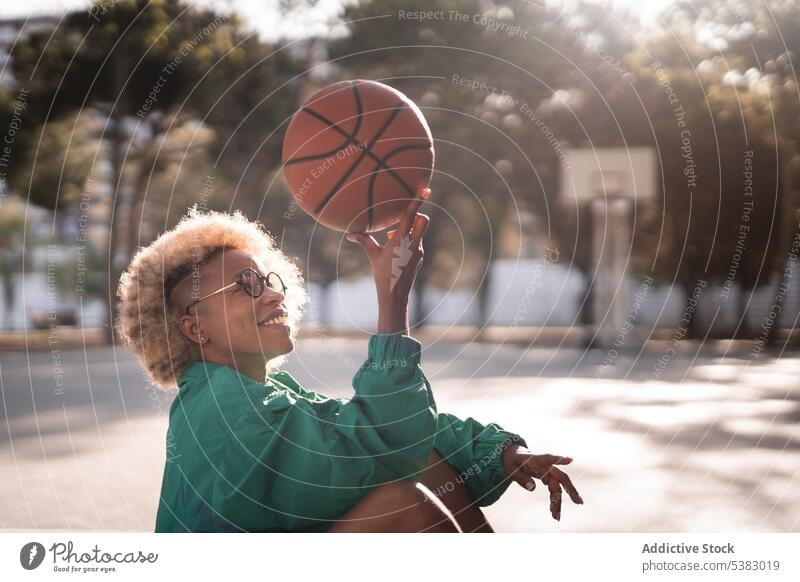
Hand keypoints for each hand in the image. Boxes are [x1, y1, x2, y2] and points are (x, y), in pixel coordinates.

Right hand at [346, 188, 430, 332]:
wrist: (395, 295)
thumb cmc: (382, 274)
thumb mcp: (373, 255)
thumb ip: (364, 240)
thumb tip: (350, 233)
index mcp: (401, 240)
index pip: (411, 216)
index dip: (418, 201)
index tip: (426, 189)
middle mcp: (414, 244)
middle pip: (422, 220)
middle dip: (416, 215)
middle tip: (402, 219)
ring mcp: (419, 251)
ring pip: (420, 232)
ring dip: (409, 230)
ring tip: (392, 238)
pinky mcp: (420, 258)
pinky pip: (417, 243)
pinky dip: (409, 241)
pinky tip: (396, 250)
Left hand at [502, 443, 583, 520]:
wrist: (514, 456)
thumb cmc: (513, 461)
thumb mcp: (511, 469)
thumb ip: (521, 478)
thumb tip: (532, 488)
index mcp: (536, 460)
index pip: (549, 458)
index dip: (559, 459)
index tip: (570, 460)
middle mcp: (546, 466)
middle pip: (560, 477)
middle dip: (570, 489)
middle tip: (578, 502)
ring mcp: (548, 473)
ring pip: (557, 488)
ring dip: (558, 502)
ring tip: (557, 517)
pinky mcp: (548, 479)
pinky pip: (554, 491)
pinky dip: (554, 501)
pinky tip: (554, 513)